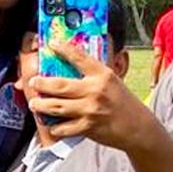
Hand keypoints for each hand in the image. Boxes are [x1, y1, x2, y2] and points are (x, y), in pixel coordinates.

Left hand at [28, 41, 154, 150]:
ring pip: (57, 106)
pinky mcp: (88, 127)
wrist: (138, 127)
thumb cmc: (124, 103)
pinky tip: (52, 125)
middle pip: (60, 85)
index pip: (79, 57)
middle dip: (42, 83)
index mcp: (102, 75)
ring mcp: (90, 110)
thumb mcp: (113, 82)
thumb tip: (73, 67)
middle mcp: (95, 91)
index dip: (63, 48)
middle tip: (34, 82)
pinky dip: (55, 127)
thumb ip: (94, 75)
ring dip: (42, 105)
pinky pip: (64, 127)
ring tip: (35, 103)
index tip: (51, 44)